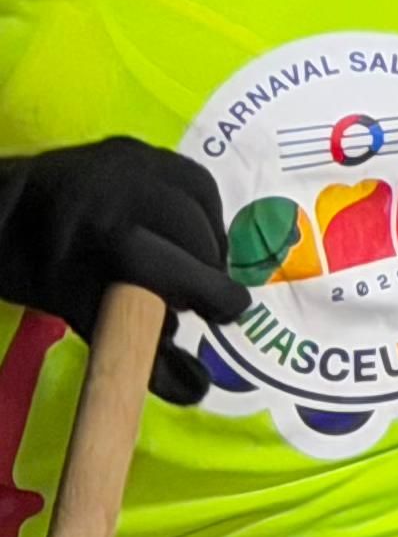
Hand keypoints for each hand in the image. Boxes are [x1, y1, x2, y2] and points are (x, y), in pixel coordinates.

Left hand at [0, 139, 245, 405]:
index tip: (227, 316)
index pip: (176, 264)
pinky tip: (191, 236)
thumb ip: (135, 352)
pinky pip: (192, 180)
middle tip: (206, 302)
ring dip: (209, 241)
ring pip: (200, 203)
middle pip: (194, 234)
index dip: (210, 291)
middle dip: (208, 271)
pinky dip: (200, 212)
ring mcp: (130, 158)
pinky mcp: (137, 145)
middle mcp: (121, 186)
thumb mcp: (73, 311)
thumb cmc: (31, 267)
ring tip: (197, 270)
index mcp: (101, 231)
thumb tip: (197, 391)